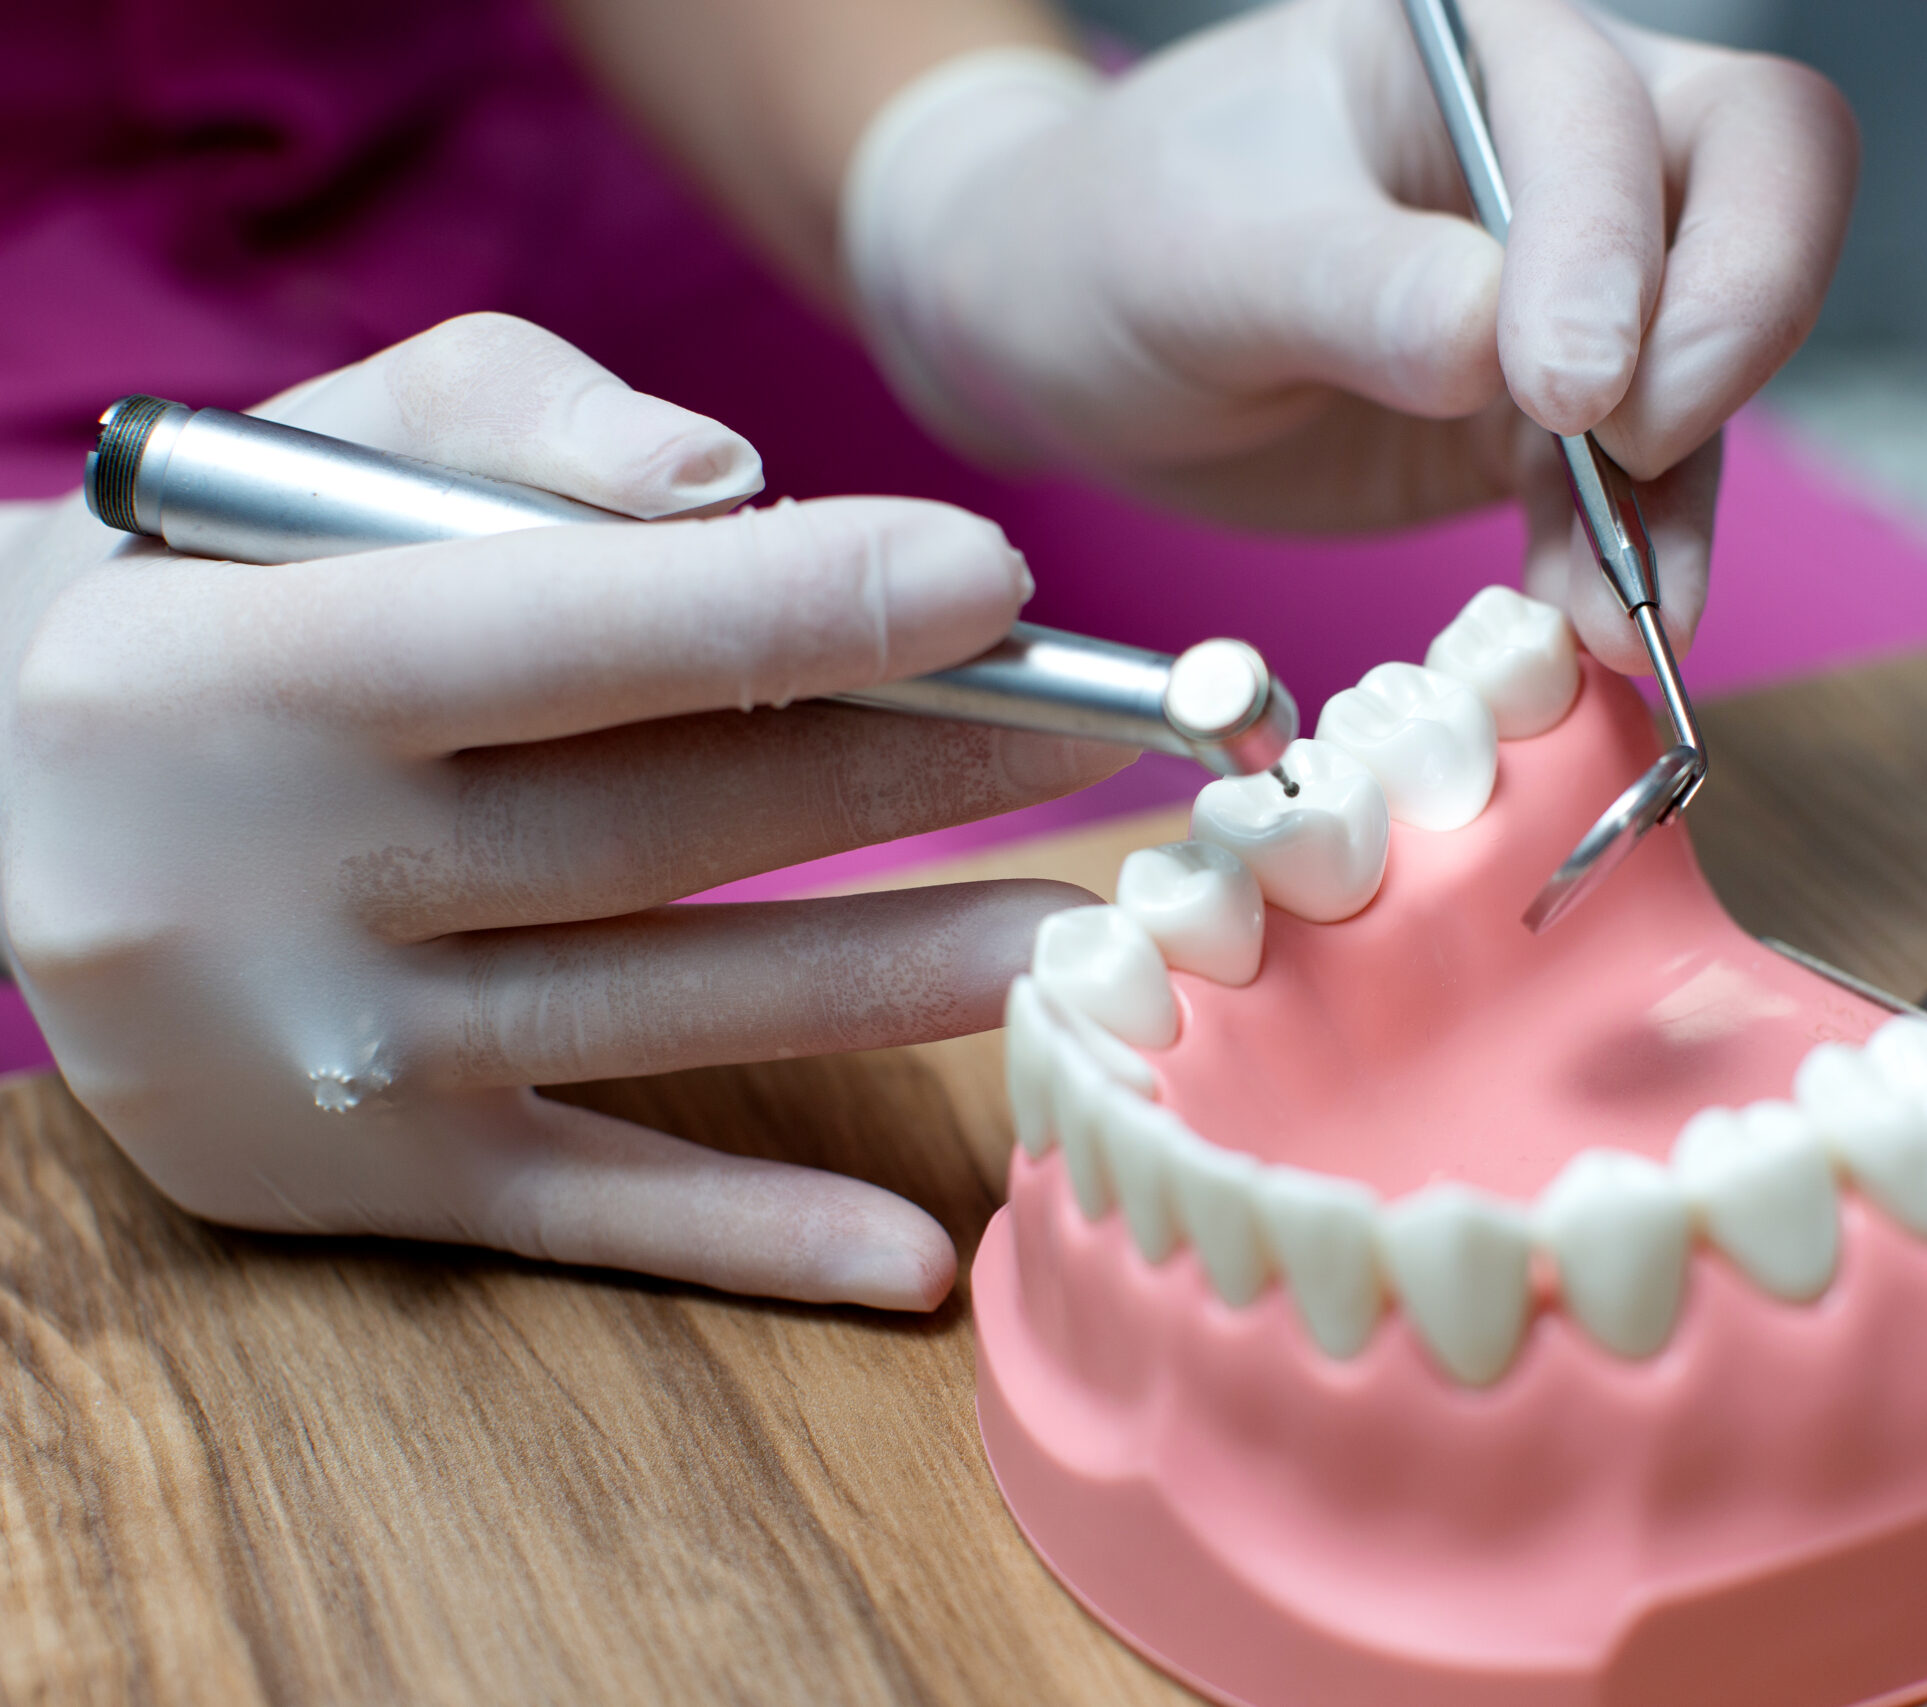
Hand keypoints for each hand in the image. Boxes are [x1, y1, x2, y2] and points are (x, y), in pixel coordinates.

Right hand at [0, 313, 1127, 1308]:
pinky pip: (580, 1208)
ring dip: (892, 978)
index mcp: (249, 667)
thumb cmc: (201, 593)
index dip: (802, 607)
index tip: (1000, 583)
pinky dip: (749, 1233)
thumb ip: (514, 422)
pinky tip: (910, 1255)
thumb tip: (740, 487)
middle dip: (906, 774)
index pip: (574, 629)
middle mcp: (264, 875)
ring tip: (1079, 937)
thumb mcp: (304, 451)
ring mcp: (314, 1050)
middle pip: (654, 823)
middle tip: (1105, 738)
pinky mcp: (345, 1180)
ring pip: (660, 1008)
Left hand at [841, 0, 1857, 673]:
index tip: (1557, 389)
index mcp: (1482, 47)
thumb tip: (1501, 350)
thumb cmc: (1120, 238)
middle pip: (1765, 186)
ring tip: (1613, 610)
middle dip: (1731, 329)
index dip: (1622, 253)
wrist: (1064, 339)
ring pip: (1714, 364)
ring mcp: (1576, 289)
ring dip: (1676, 495)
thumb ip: (1360, 286)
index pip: (1630, 117)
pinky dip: (1627, 562)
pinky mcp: (1548, 420)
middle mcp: (1562, 149)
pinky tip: (1587, 628)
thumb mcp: (1211, 250)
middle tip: (1633, 451)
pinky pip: (1639, 487)